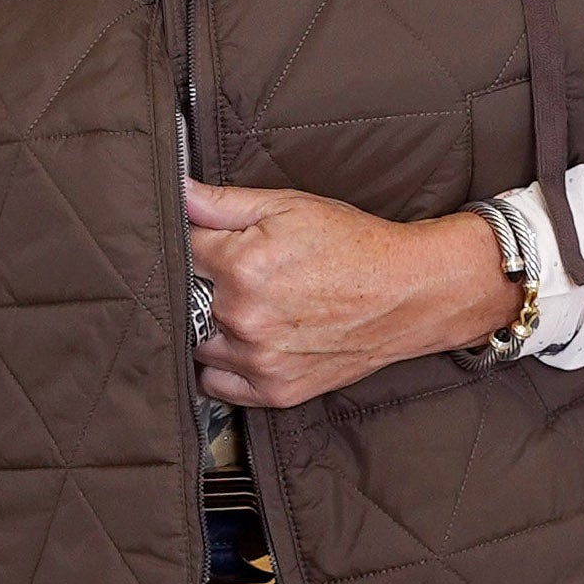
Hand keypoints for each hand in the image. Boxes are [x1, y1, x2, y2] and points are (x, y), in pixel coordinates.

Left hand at [184, 177, 518, 407]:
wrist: (408, 293)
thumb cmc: (351, 244)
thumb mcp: (287, 205)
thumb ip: (222, 203)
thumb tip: (176, 193)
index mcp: (241, 266)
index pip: (180, 252)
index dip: (194, 244)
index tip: (210, 244)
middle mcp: (244, 317)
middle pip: (186, 301)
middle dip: (203, 286)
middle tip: (237, 276)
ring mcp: (260, 360)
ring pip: (198, 345)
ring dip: (210, 329)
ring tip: (246, 309)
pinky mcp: (276, 391)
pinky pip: (219, 385)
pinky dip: (224, 367)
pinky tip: (245, 345)